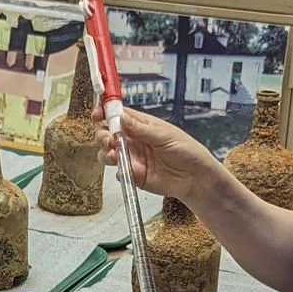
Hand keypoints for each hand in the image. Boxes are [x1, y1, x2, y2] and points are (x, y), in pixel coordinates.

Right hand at [95, 106, 219, 201]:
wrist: (195, 178)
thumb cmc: (187, 152)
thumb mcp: (165, 136)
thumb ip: (140, 129)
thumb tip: (121, 117)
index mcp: (142, 125)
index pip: (118, 115)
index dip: (105, 113)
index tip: (97, 115)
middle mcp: (134, 140)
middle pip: (108, 134)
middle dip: (103, 136)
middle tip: (109, 140)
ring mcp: (132, 158)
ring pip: (108, 153)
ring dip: (106, 153)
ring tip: (114, 155)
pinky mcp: (134, 175)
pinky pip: (118, 172)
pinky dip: (119, 171)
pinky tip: (127, 170)